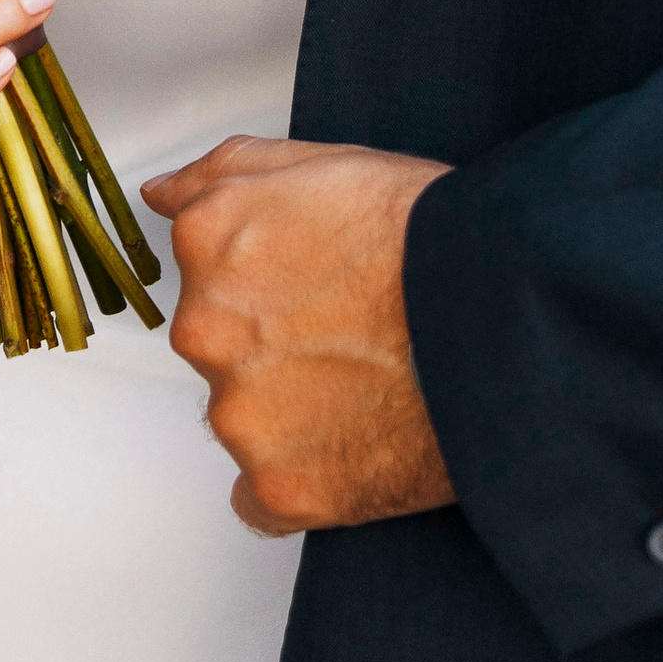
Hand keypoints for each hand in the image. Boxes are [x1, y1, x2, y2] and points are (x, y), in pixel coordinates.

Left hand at [143, 135, 455, 534]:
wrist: (501, 318)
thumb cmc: (431, 238)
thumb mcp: (324, 161)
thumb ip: (223, 172)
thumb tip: (161, 192)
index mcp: (210, 243)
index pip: (204, 275)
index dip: (269, 282)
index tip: (313, 289)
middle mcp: (207, 330)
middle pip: (223, 351)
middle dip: (276, 348)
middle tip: (353, 337)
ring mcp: (240, 414)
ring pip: (246, 422)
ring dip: (293, 413)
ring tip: (371, 389)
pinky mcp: (281, 486)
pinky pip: (265, 500)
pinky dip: (302, 482)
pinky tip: (354, 450)